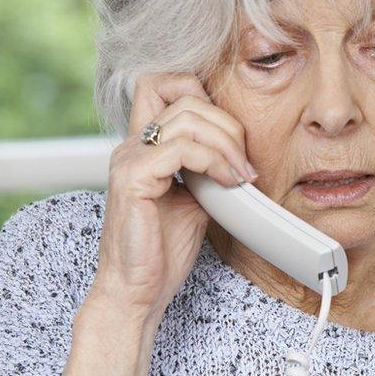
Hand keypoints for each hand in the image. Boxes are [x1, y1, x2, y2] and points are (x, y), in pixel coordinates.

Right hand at [89, 72, 256, 320]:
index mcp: (144, 146)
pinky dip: (214, 161)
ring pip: (188, 117)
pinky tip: (228, 183)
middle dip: (228, 125)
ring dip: (227, 144)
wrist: (138, 292)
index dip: (204, 95)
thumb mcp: (197, 198)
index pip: (163, 83)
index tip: (232, 139)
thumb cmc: (163, 250)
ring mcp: (129, 159)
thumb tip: (241, 153)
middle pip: (185, 95)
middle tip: (245, 164)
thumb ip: (208, 167)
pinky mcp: (133, 179)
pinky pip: (181, 148)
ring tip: (241, 176)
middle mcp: (132, 145)